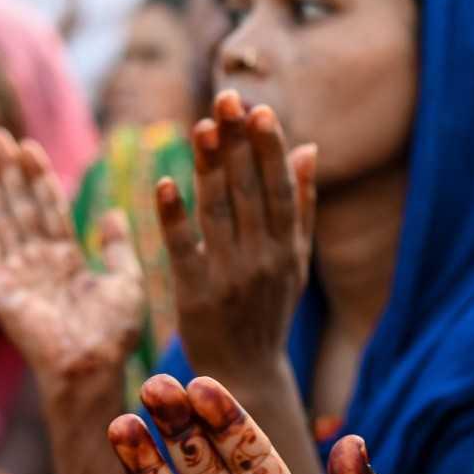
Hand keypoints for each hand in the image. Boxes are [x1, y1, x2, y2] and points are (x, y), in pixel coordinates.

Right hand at [0, 128, 143, 392]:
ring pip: (1, 218)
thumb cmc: (114, 333)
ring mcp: (18, 272)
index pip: (51, 210)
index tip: (31, 146)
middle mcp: (40, 262)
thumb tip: (113, 212)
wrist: (91, 366)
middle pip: (21, 207)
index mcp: (69, 261)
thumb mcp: (127, 281)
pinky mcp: (0, 285)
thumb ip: (116, 246)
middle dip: (9, 172)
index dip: (41, 179)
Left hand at [161, 91, 316, 381]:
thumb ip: (302, 207)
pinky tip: (164, 184)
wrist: (245, 375)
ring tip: (201, 126)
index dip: (269, 150)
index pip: (280, 190)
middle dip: (239, 145)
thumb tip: (309, 148)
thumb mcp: (294, 261)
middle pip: (250, 193)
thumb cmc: (268, 310)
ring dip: (210, 169)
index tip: (260, 110)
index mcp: (289, 249)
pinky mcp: (197, 296)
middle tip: (228, 98)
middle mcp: (264, 260)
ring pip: (219, 213)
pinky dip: (174, 219)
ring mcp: (231, 278)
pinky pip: (185, 251)